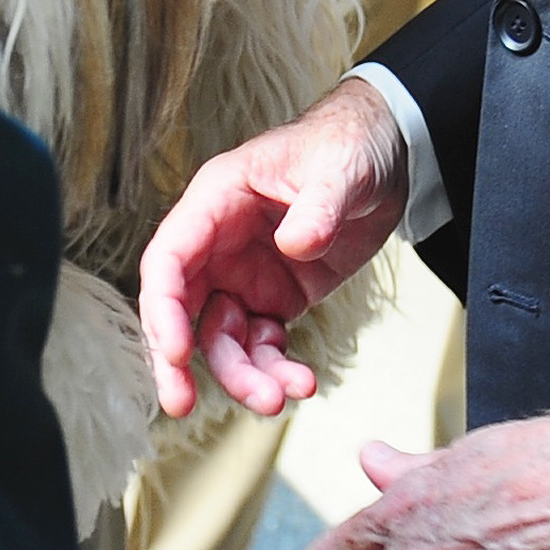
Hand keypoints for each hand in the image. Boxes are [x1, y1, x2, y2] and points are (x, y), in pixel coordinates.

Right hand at [138, 79, 406, 417]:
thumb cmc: (346, 145)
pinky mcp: (276, 298)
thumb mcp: (338, 168)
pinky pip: (263, 345)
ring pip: (222, 338)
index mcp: (218, 200)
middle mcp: (220, 242)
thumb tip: (295, 245)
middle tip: (181, 404)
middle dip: (178, 360)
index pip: (170, 258)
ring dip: (242, 375)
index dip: (164, 308)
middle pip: (181, 309)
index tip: (175, 352)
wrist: (386, 155)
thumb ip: (317, 206)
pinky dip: (275, 369)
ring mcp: (246, 274)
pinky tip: (302, 382)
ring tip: (279, 397)